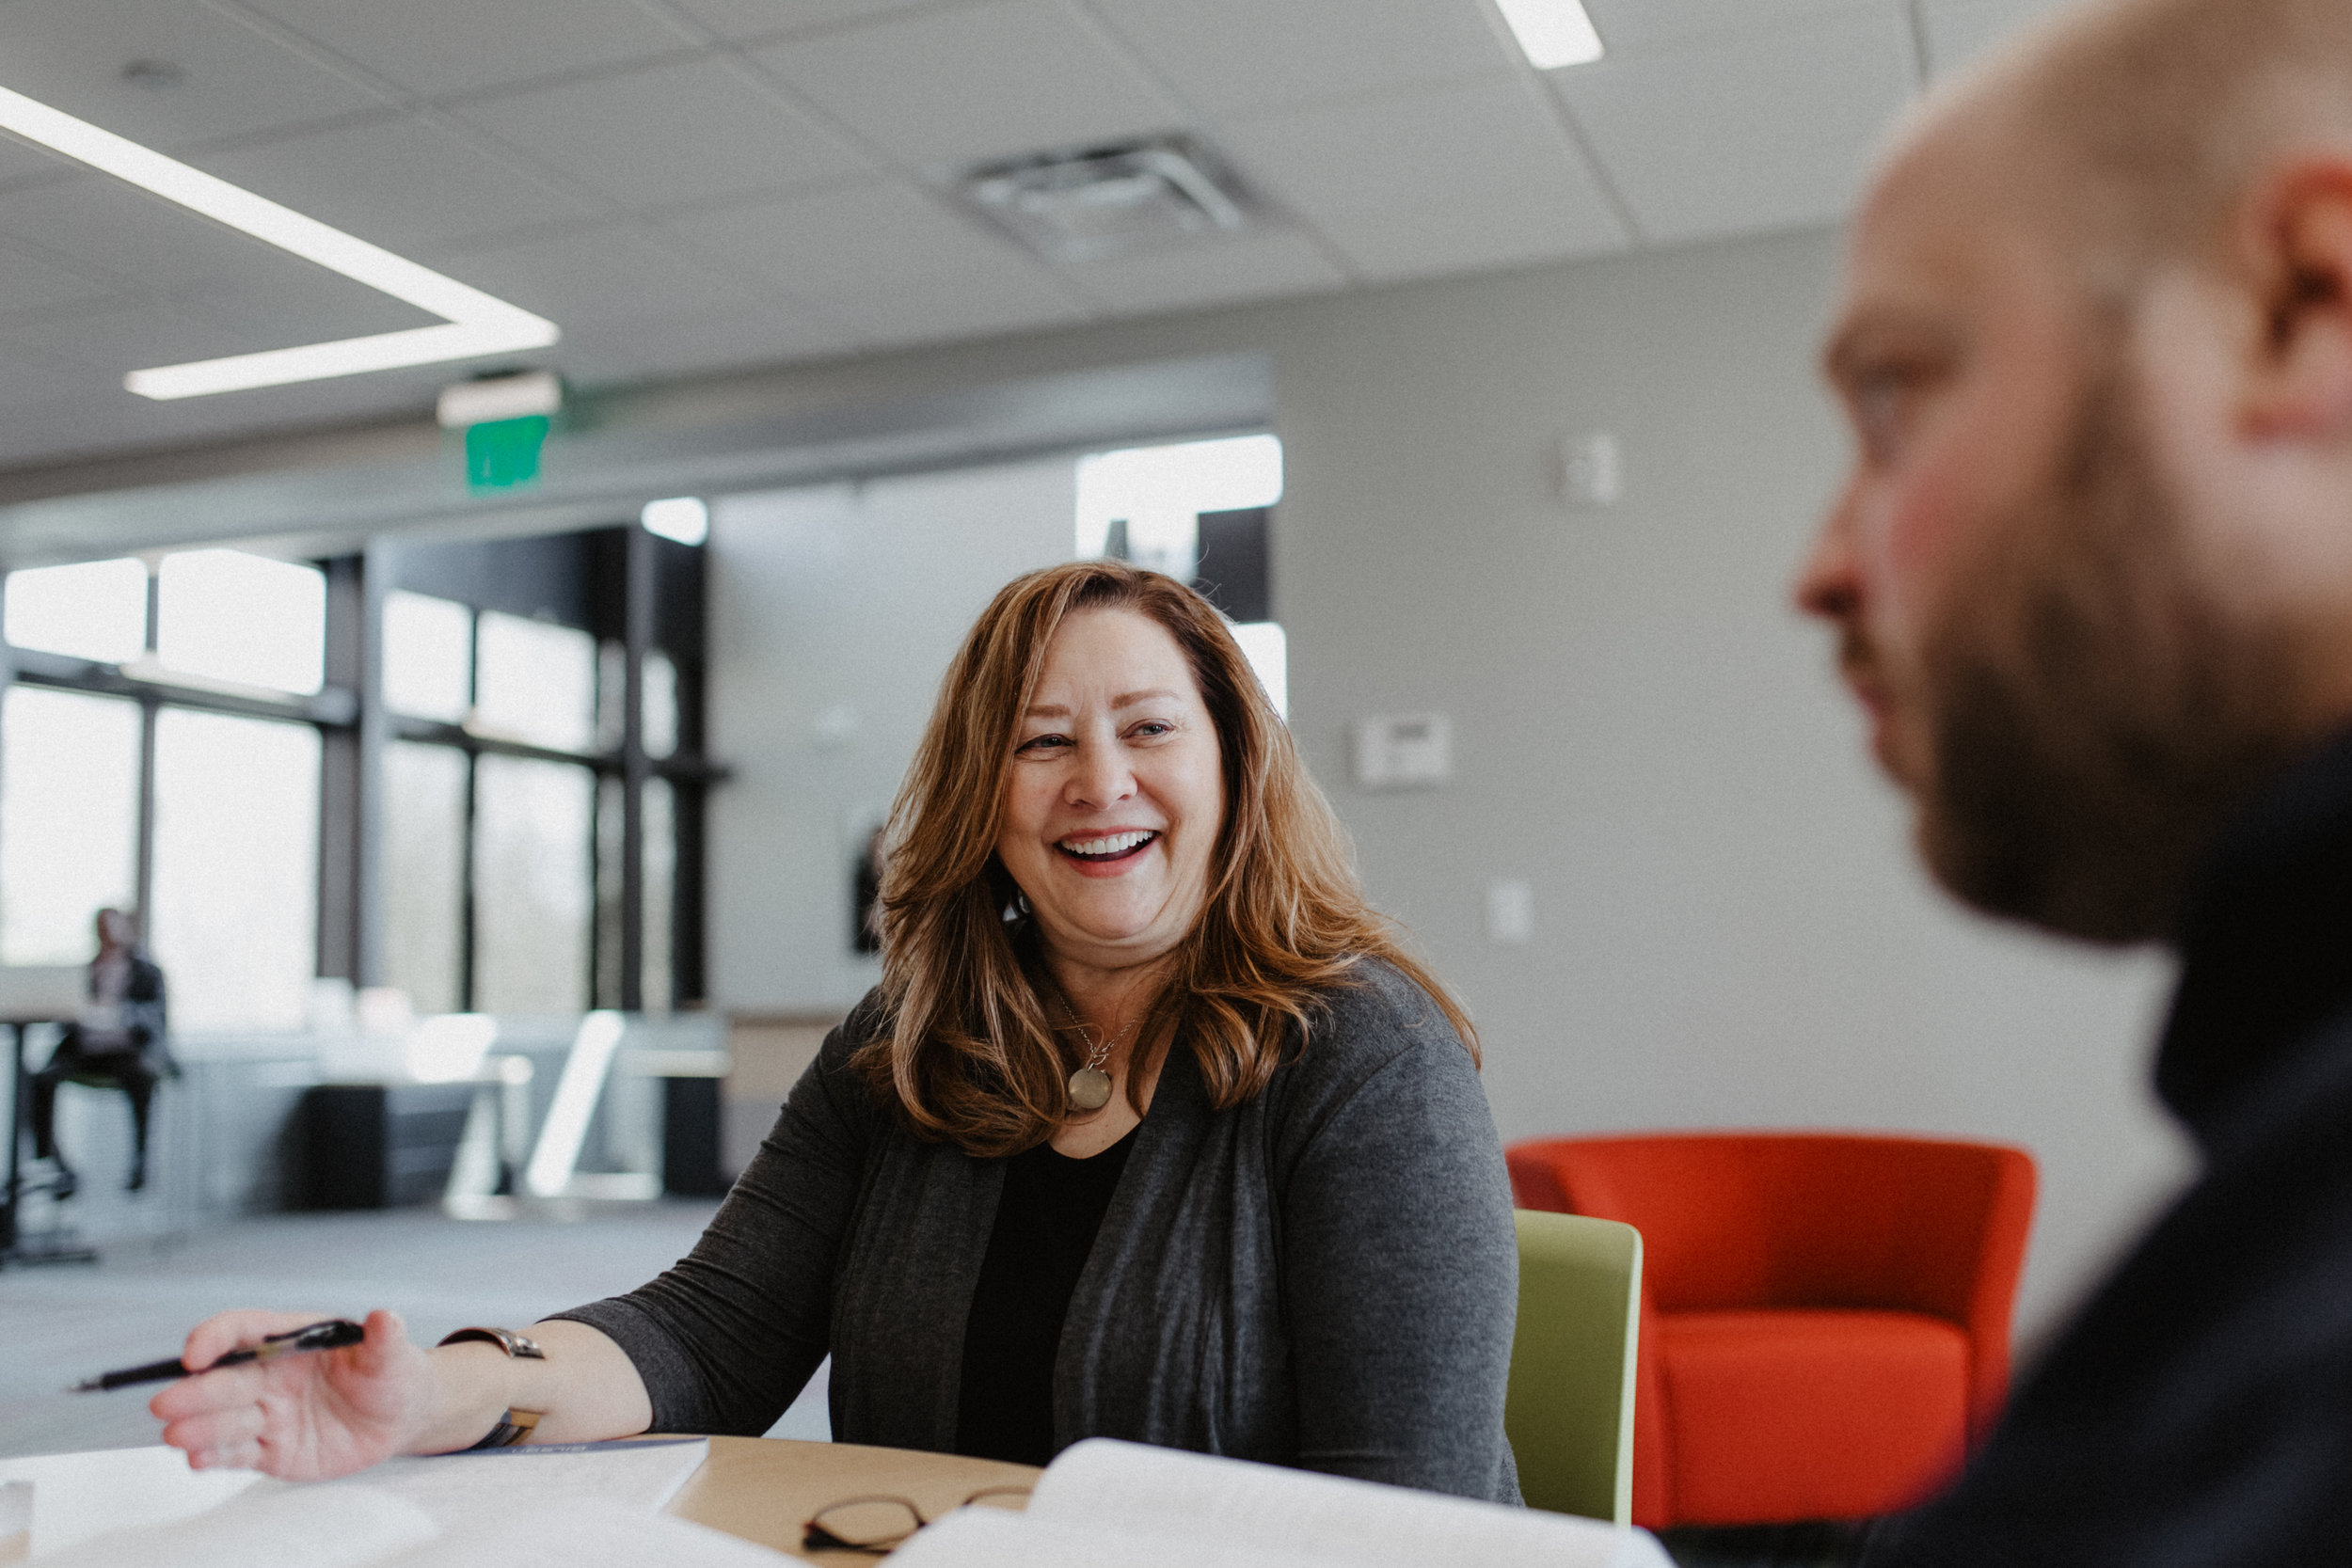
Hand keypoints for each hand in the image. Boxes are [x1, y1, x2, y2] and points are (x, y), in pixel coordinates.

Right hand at [151, 1308, 431, 1479]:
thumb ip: (384, 1338)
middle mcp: (269, 1377)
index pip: (241, 1332)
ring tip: (176, 1435)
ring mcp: (267, 1414)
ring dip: (198, 1427)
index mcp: (290, 1340)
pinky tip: (197, 1459)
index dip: (214, 1338)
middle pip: (224, 1380)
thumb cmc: (390, 1374)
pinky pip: (237, 1453)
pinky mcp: (271, 1450)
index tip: (195, 1354)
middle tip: (165, 1404)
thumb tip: (385, 1316)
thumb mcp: (392, 1355)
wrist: (398, 1418)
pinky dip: (215, 1456)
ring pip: (224, 1420)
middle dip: (194, 1391)